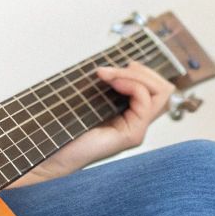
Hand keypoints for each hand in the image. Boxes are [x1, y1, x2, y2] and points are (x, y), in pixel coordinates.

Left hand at [12, 63, 175, 185]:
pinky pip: (145, 102)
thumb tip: (128, 63)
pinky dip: (132, 84)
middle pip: (164, 88)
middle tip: (112, 71)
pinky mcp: (132, 136)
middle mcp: (138, 122)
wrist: (50, 151)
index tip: (113, 68)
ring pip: (161, 92)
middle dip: (142, 70)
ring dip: (135, 75)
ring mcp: (137, 130)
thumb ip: (110, 84)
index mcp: (130, 113)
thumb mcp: (91, 96)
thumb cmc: (64, 126)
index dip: (141, 71)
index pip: (156, 87)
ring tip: (108, 75)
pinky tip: (113, 84)